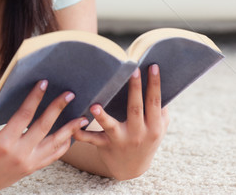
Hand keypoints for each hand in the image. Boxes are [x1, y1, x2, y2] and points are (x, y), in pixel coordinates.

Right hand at [0, 81, 88, 194]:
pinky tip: (72, 135)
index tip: (44, 82)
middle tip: (70, 94)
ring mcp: (27, 164)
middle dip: (58, 108)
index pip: (24, 115)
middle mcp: (18, 154)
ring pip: (54, 145)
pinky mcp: (30, 169)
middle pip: (44, 127)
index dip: (35, 97)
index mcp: (2, 143)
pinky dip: (64, 146)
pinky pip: (52, 157)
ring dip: (69, 129)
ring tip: (82, 116)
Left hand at [72, 65, 169, 179]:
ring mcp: (121, 140)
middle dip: (135, 89)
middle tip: (132, 70)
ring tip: (95, 105)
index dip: (155, 84)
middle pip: (135, 108)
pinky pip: (92, 140)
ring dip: (102, 117)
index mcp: (154, 127)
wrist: (133, 169)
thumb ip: (161, 109)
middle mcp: (138, 134)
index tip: (153, 66)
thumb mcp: (160, 128)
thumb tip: (160, 82)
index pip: (154, 102)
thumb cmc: (147, 139)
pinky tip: (73, 127)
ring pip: (111, 126)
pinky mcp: (106, 145)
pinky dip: (82, 134)